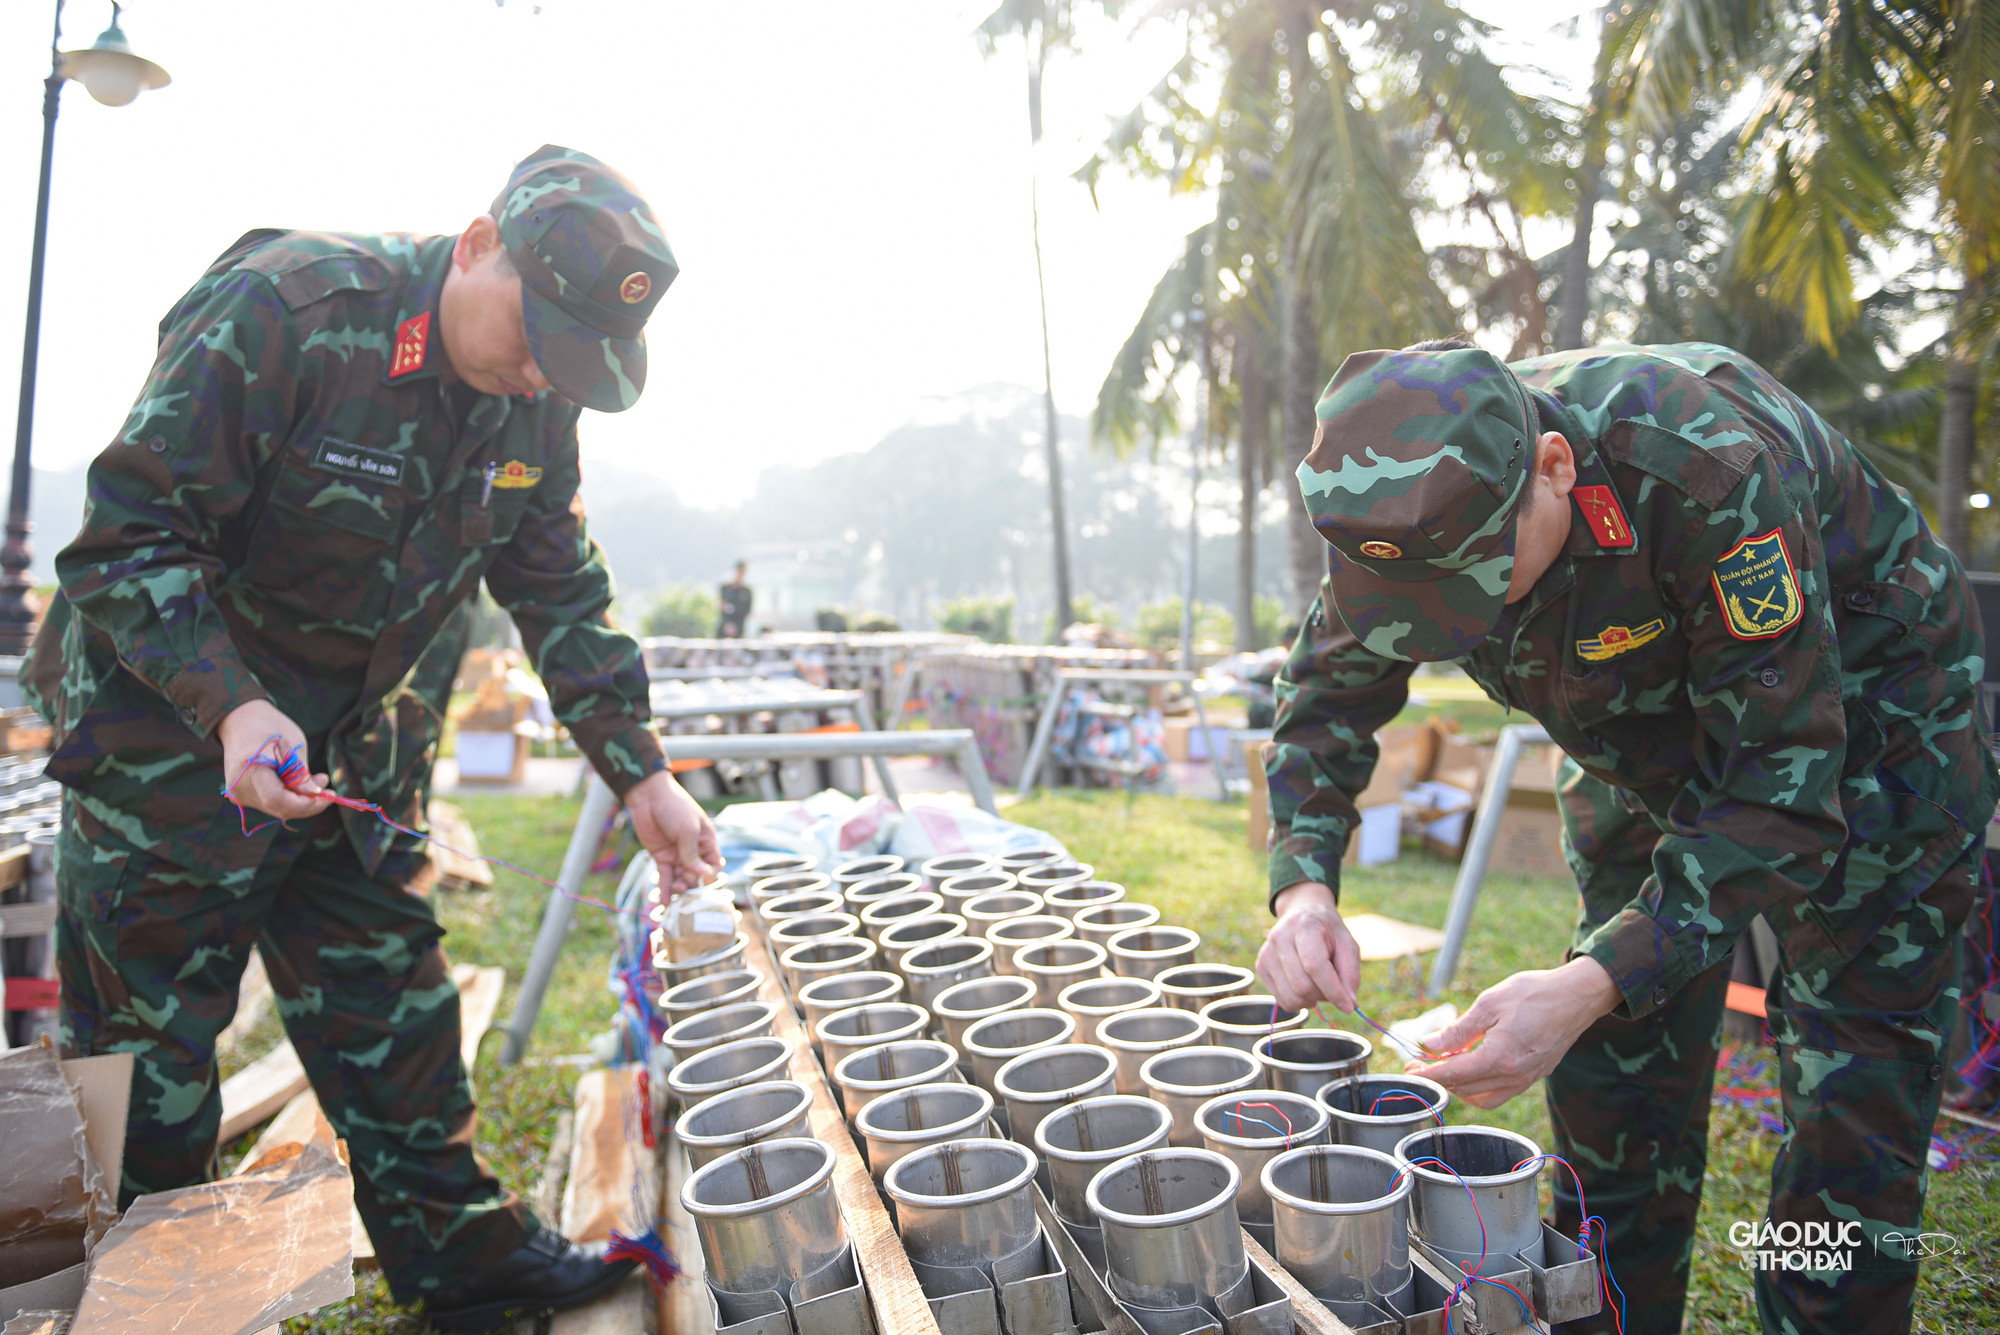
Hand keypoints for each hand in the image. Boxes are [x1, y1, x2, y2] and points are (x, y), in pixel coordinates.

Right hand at [218, 699, 331, 821]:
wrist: (239, 721)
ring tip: (317, 780)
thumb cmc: (269, 727)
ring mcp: (237, 794)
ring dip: (299, 800)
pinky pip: (269, 802)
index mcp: (251, 770)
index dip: (305, 804)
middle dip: (307, 803)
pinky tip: (299, 784)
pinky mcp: (240, 795)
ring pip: (275, 807)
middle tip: (328, 790)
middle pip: (278, 807)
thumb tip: (316, 795)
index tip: (329, 796)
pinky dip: (287, 797)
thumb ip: (300, 773)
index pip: (278, 800)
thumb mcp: (292, 745)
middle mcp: (239, 787)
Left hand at [625, 770, 719, 892]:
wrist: (649, 797)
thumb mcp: (687, 829)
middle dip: (692, 884)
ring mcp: (677, 855)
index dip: (709, 875)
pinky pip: (665, 877)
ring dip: (679, 888)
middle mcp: (693, 851)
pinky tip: (663, 902)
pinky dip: (665, 889)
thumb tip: (702, 875)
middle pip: (697, 875)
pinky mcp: (661, 858)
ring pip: (681, 878)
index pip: (713, 865)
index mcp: (706, 842)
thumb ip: (692, 853)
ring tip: (674, 893)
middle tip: (683, 885)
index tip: (701, 878)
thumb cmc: (675, 807)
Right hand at [1257, 881, 1360, 1012]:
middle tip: (1334, 988)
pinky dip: (1300, 1001)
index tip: (1349, 1006)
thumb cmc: (1328, 933)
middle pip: (1302, 985)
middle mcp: (1280, 937)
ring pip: (1291, 996)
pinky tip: (1306, 985)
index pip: (1315, 965)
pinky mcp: (1261, 966)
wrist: (1302, 914)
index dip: (1333, 990)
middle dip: (1324, 995)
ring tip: (1319, 986)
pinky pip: (1282, 1000)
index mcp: (1305, 927)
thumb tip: (1349, 1005)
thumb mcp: (1348, 945)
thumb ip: (1350, 974)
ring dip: (1312, 1000)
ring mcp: (1267, 952)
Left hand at [1406, 957, 1620, 1107]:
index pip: (1454, 1073)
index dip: (1428, 1073)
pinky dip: (1481, 1087)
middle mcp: (1514, 1076)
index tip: (1408, 1070)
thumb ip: (1459, 1030)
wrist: (1577, 996)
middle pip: (1466, 1088)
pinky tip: (1472, 1069)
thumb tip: (1431, 1044)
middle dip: (1438, 1079)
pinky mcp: (1536, 1076)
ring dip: (1460, 1088)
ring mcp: (1527, 1079)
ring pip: (1484, 1098)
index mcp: (1500, 1058)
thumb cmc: (1534, 993)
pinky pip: (1501, 1093)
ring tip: (1444, 1068)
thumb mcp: (1489, 1003)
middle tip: (1418, 1065)